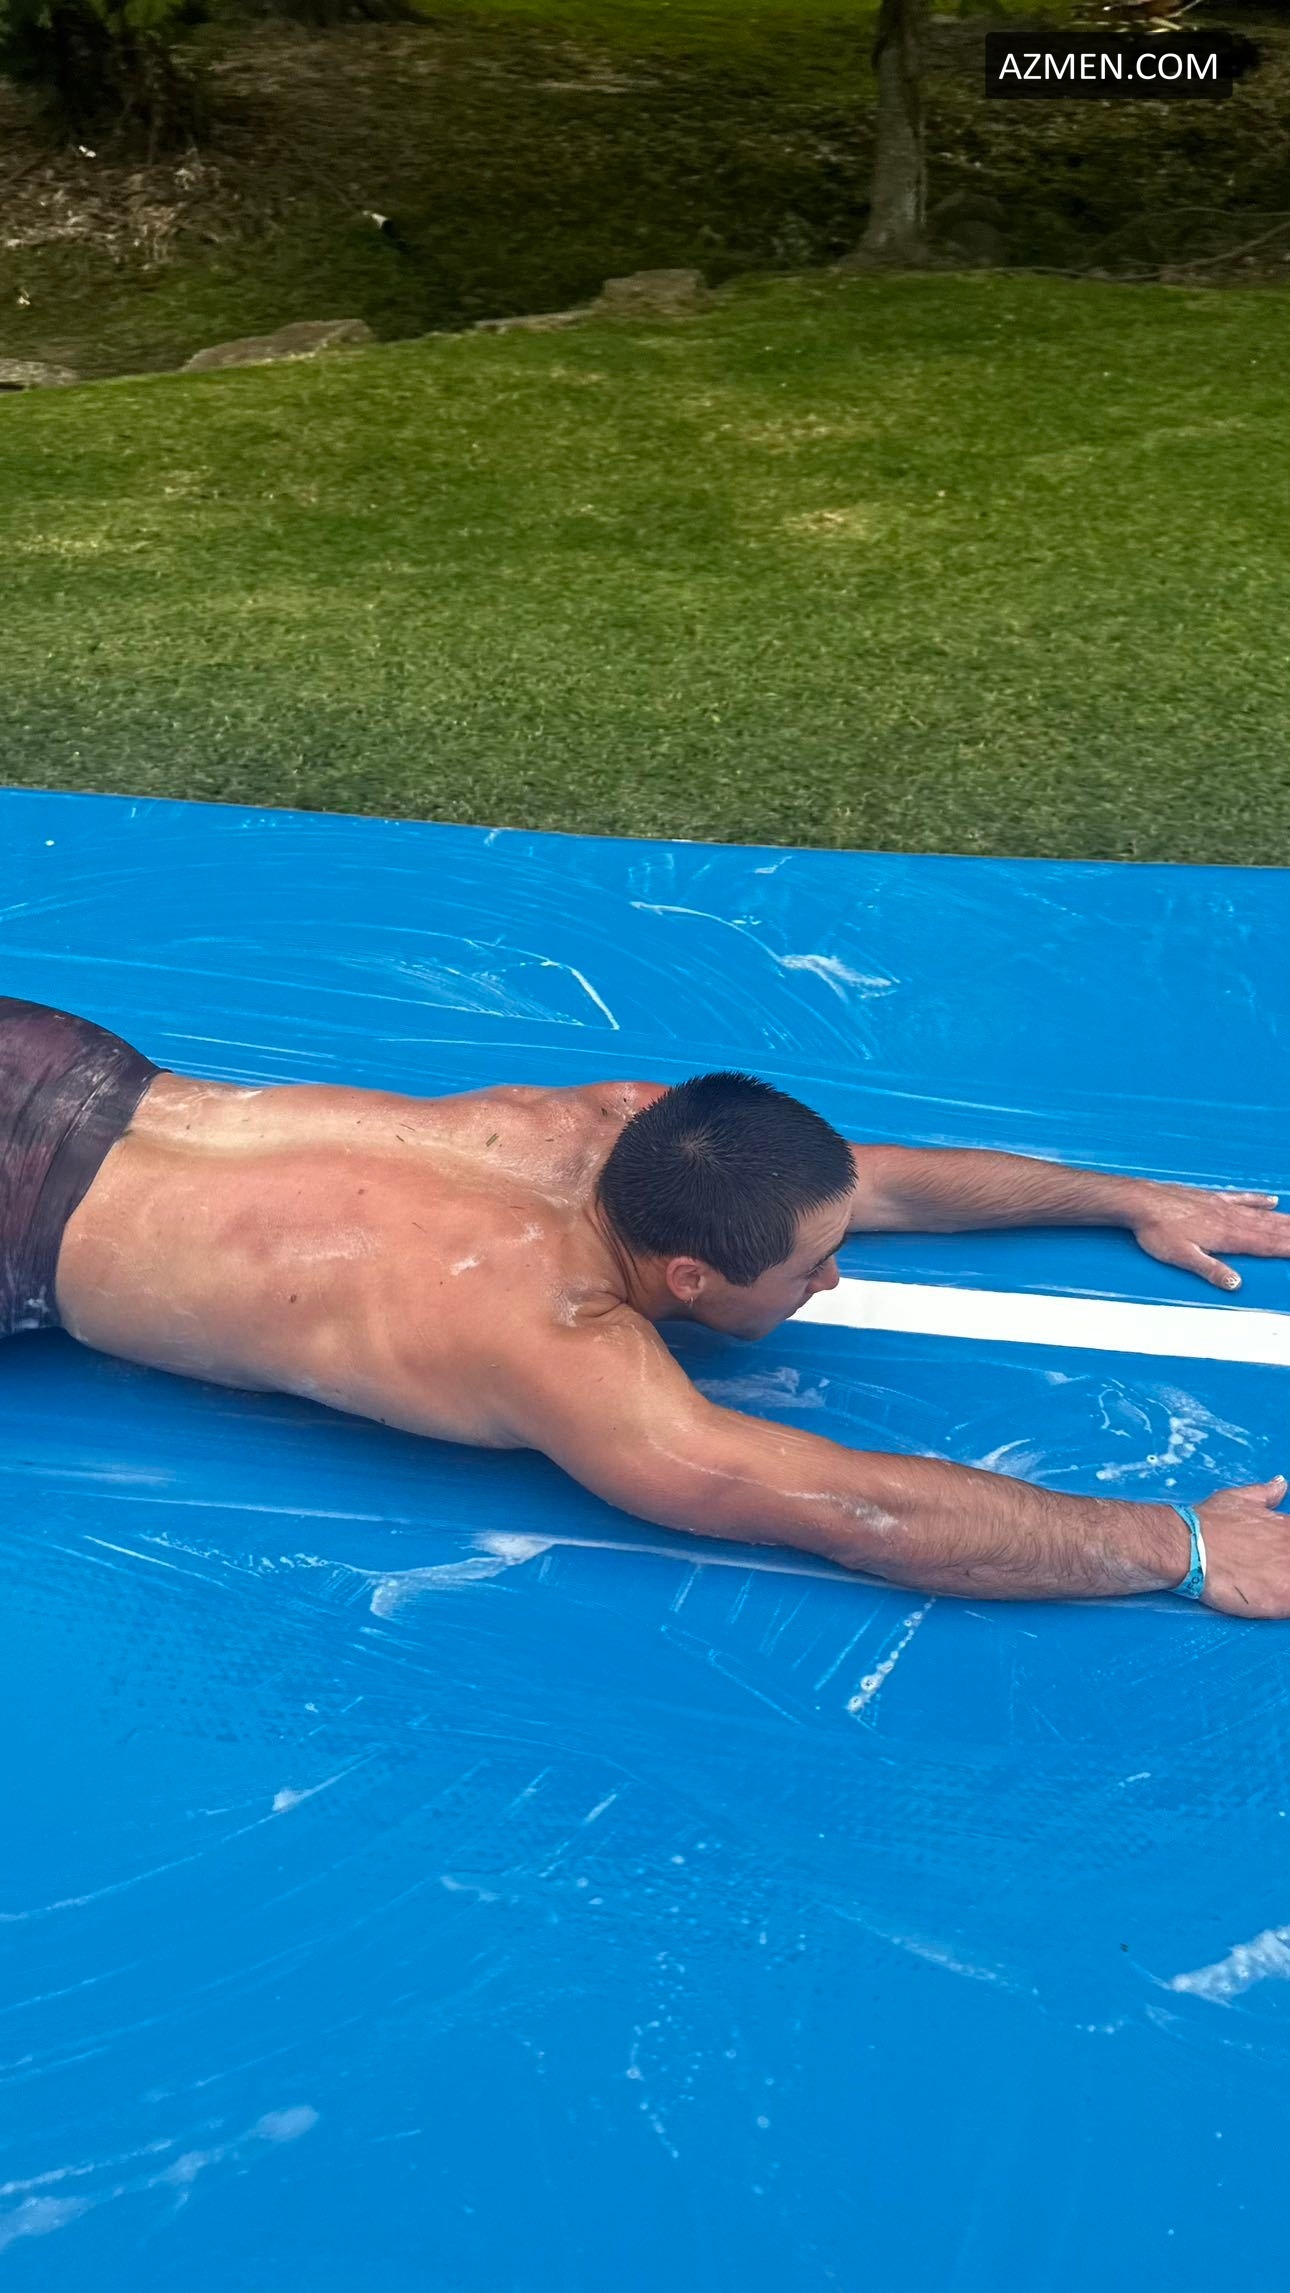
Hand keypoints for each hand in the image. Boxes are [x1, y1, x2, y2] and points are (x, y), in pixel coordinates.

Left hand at [1133, 1184, 1289, 1290]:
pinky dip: (1259, 1200)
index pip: (1267, 1245)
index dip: (1288, 1247)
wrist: (1141, 1201)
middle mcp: (1231, 1219)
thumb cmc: (1158, 1231)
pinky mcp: (1213, 1198)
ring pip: (1262, 1214)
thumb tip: (1237, 1284)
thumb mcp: (1183, 1257)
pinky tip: (1272, 1201)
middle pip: (1271, 1228)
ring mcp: (1223, 1207)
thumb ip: (1211, 1270)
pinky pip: (1243, 1199)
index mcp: (1227, 1236)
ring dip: (1284, 1219)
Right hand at [1199, 1477, 1289, 1617]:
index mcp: (1288, 1527)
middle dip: (1285, 1565)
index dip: (1286, 1551)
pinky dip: (1284, 1605)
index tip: (1278, 1557)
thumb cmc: (1208, 1524)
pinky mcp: (1282, 1600)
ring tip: (1265, 1584)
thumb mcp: (1240, 1498)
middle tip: (1268, 1571)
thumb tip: (1281, 1484)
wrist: (1188, 1547)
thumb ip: (1266, 1493)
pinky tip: (1268, 1600)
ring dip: (1285, 1583)